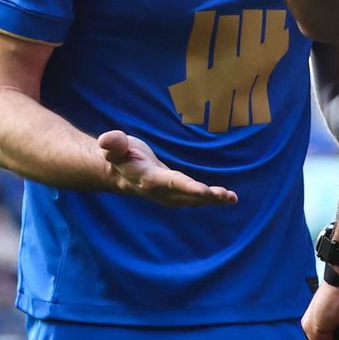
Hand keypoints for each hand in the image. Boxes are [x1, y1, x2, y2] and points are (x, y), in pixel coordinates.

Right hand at [97, 131, 237, 205]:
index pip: (171, 183)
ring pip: (193, 200)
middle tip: (226, 196)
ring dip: (213, 200)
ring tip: (231, 198)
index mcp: (148, 179)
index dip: (188, 188)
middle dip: (207, 197)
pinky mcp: (175, 195)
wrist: (117, 173)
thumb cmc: (119, 155)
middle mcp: (160, 192)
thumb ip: (113, 144)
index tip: (205, 191)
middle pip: (186, 196)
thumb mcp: (114, 147)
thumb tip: (107, 139)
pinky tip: (228, 198)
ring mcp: (168, 196)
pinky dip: (211, 199)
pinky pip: (195, 199)